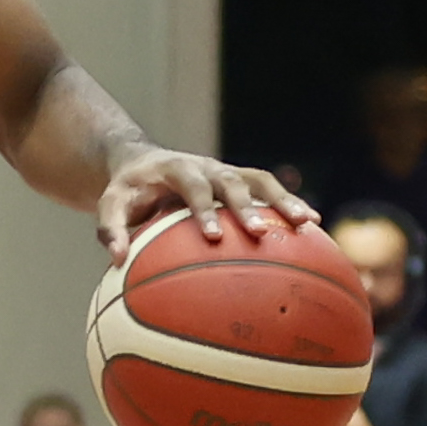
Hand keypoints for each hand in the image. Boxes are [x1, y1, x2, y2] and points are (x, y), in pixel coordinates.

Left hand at [97, 146, 317, 263]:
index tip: (212, 236)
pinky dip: (291, 205)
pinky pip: (270, 191)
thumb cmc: (128, 191)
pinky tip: (315, 230)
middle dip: (249, 207)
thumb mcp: (111, 204)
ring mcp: (227, 172)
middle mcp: (207, 166)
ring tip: (308, 224)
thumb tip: (116, 261)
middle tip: (260, 234)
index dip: (204, 208)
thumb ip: (111, 229)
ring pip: (261, 182)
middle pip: (233, 181)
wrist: (144, 164)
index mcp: (176, 168)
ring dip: (285, 201)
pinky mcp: (241, 182)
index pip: (193, 186)